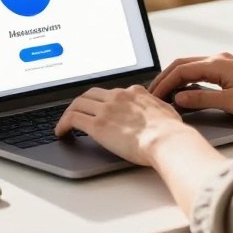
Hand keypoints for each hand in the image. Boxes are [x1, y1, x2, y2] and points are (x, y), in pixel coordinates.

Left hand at [54, 85, 195, 165]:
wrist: (167, 140)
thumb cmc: (171, 132)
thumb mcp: (167, 111)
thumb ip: (157, 108)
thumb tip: (159, 111)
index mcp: (135, 93)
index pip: (112, 92)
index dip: (103, 101)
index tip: (99, 108)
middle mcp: (118, 96)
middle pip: (91, 94)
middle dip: (81, 103)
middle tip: (76, 112)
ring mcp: (106, 109)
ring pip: (78, 103)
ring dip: (69, 113)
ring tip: (65, 124)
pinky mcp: (97, 125)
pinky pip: (72, 119)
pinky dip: (62, 124)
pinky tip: (61, 132)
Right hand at [148, 52, 232, 117]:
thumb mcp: (230, 102)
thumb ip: (202, 99)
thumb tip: (179, 98)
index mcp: (217, 64)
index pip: (181, 70)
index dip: (164, 83)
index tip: (154, 96)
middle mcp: (218, 58)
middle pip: (182, 64)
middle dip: (165, 78)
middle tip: (153, 93)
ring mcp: (224, 62)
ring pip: (191, 66)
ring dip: (176, 78)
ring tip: (164, 93)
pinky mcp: (229, 68)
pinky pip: (201, 70)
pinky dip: (188, 79)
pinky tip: (185, 90)